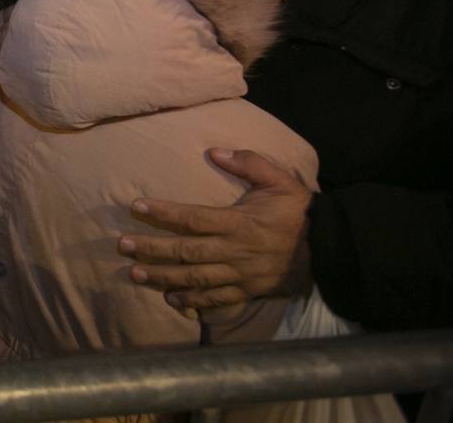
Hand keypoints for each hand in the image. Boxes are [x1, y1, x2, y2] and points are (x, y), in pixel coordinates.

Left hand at [118, 148, 313, 311]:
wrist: (330, 249)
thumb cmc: (299, 211)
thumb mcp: (279, 179)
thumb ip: (248, 163)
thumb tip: (215, 151)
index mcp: (239, 223)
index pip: (192, 217)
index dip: (163, 213)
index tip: (136, 206)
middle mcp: (234, 251)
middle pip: (185, 251)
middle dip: (151, 249)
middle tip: (122, 245)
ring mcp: (240, 275)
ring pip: (194, 278)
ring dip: (162, 277)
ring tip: (135, 274)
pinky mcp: (247, 291)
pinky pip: (216, 299)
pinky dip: (192, 302)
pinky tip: (170, 300)